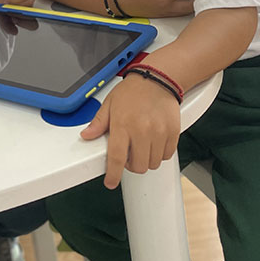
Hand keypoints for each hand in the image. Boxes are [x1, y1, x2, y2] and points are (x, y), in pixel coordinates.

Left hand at [81, 74, 180, 188]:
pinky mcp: (173, 132)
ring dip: (146, 160)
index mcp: (123, 124)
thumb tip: (86, 135)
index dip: (113, 174)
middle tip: (129, 153)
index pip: (116, 158)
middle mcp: (142, 130)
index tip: (111, 182)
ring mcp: (159, 132)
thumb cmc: (133, 91)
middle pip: (138, 166)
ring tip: (142, 145)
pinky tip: (154, 142)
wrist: (157, 78)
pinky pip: (167, 155)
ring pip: (153, 163)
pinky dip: (160, 154)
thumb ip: (98, 123)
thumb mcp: (110, 104)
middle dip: (131, 165)